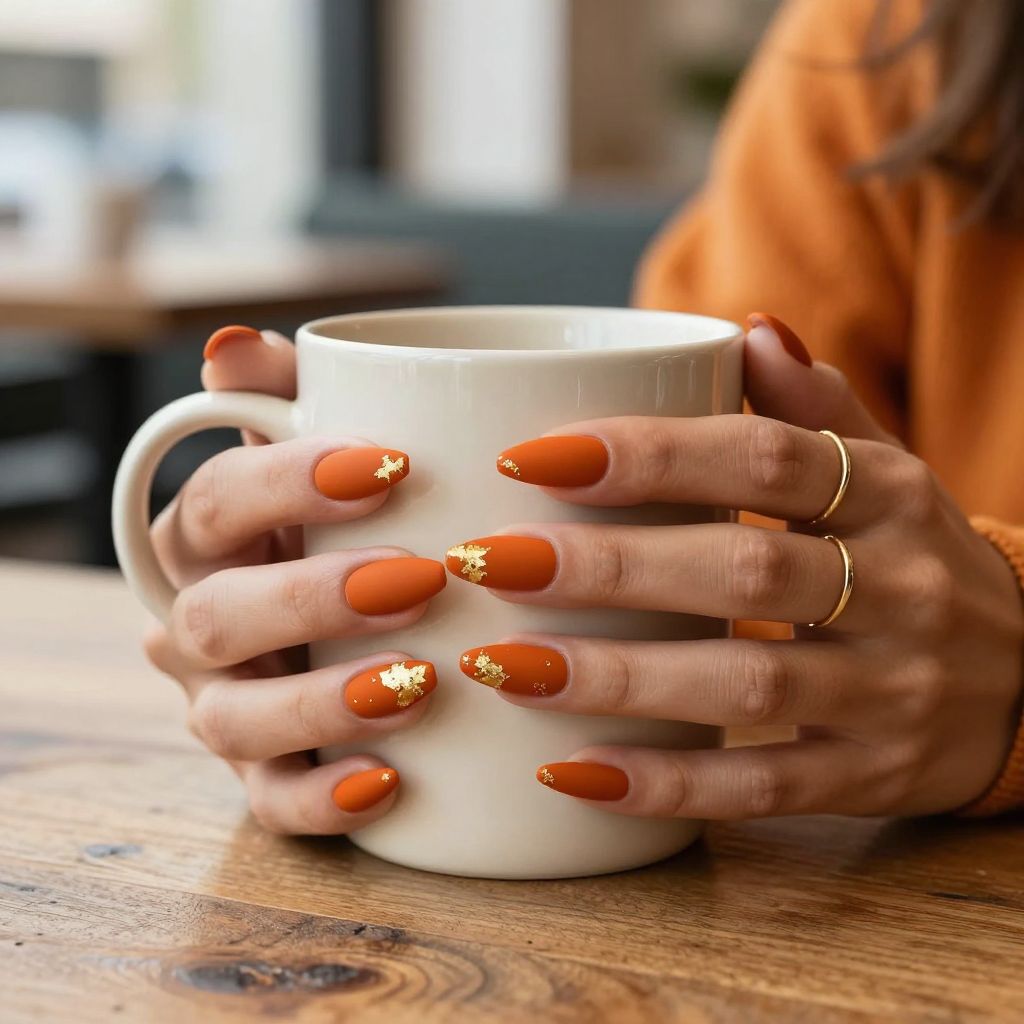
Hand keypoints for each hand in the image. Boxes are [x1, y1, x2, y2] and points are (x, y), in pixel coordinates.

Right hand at [143, 327, 446, 832]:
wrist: (348, 619)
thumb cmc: (339, 520)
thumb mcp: (320, 453)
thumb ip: (282, 398)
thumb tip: (234, 345)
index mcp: (207, 537)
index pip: (218, 501)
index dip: (291, 480)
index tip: (393, 464)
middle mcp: (200, 623)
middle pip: (218, 615)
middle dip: (312, 597)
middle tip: (419, 579)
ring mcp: (226, 706)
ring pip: (237, 719)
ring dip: (322, 701)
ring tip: (417, 682)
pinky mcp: (264, 775)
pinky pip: (273, 802)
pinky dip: (325, 799)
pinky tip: (391, 781)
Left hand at [446, 315, 1023, 818]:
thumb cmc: (918, 562)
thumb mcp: (889, 475)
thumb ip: (815, 408)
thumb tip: (746, 326)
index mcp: (891, 495)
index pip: (765, 457)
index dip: (648, 453)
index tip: (528, 455)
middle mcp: (899, 587)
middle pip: (742, 567)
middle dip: (607, 566)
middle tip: (490, 559)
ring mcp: (890, 691)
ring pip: (746, 681)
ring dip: (616, 677)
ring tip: (501, 663)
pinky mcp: (871, 776)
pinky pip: (762, 786)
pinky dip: (666, 784)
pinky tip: (568, 772)